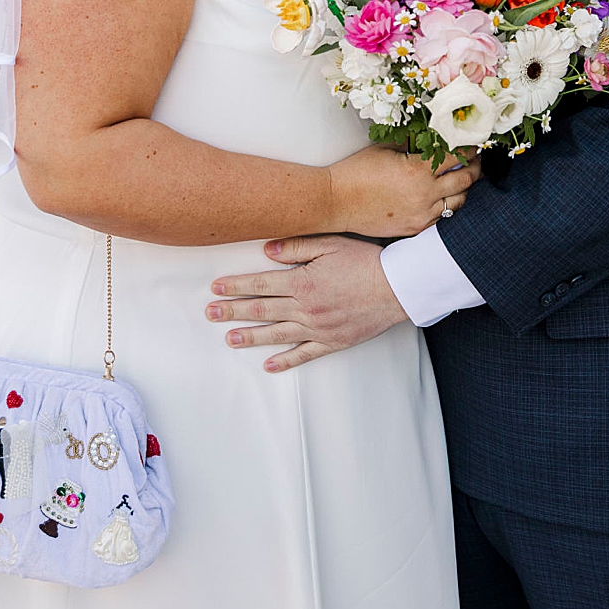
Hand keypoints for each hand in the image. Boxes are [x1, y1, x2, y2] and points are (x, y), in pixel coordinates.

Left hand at [208, 236, 408, 371]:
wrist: (398, 287)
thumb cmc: (367, 262)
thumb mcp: (332, 243)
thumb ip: (297, 245)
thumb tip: (267, 250)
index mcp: (302, 282)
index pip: (260, 284)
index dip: (235, 286)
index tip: (216, 288)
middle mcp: (305, 308)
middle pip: (262, 310)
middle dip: (232, 311)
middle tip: (210, 313)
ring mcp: (317, 328)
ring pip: (276, 334)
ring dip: (250, 337)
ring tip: (229, 339)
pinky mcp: (332, 341)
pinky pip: (304, 354)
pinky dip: (286, 361)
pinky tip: (270, 365)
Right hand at [329, 145, 477, 236]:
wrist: (335, 201)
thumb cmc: (357, 171)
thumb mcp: (387, 148)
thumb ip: (414, 143)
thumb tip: (434, 136)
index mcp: (418, 169)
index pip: (458, 155)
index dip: (469, 147)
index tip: (473, 143)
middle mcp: (425, 194)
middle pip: (466, 179)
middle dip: (475, 167)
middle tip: (475, 160)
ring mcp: (421, 214)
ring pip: (459, 202)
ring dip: (463, 189)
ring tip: (462, 179)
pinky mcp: (414, 228)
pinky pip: (442, 218)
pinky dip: (446, 206)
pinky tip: (443, 197)